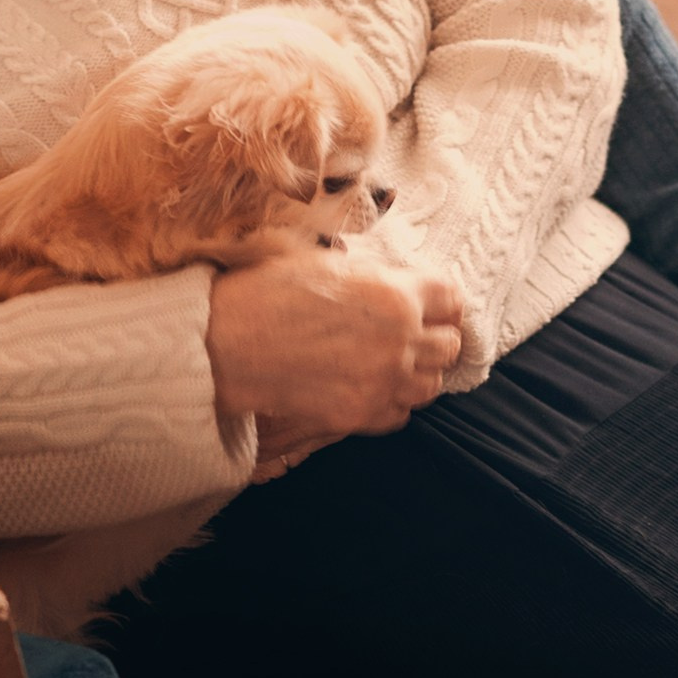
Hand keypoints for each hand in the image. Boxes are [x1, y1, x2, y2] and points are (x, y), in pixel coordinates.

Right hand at [206, 247, 462, 469]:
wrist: (226, 344)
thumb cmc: (266, 292)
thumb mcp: (325, 262)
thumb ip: (372, 276)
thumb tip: (391, 281)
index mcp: (396, 293)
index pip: (451, 298)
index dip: (441, 302)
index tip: (432, 305)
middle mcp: (400, 339)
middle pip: (450, 346)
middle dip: (435, 338)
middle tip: (413, 335)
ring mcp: (382, 381)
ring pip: (431, 386)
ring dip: (418, 373)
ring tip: (392, 364)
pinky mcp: (360, 414)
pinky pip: (399, 414)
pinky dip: (392, 403)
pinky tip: (370, 388)